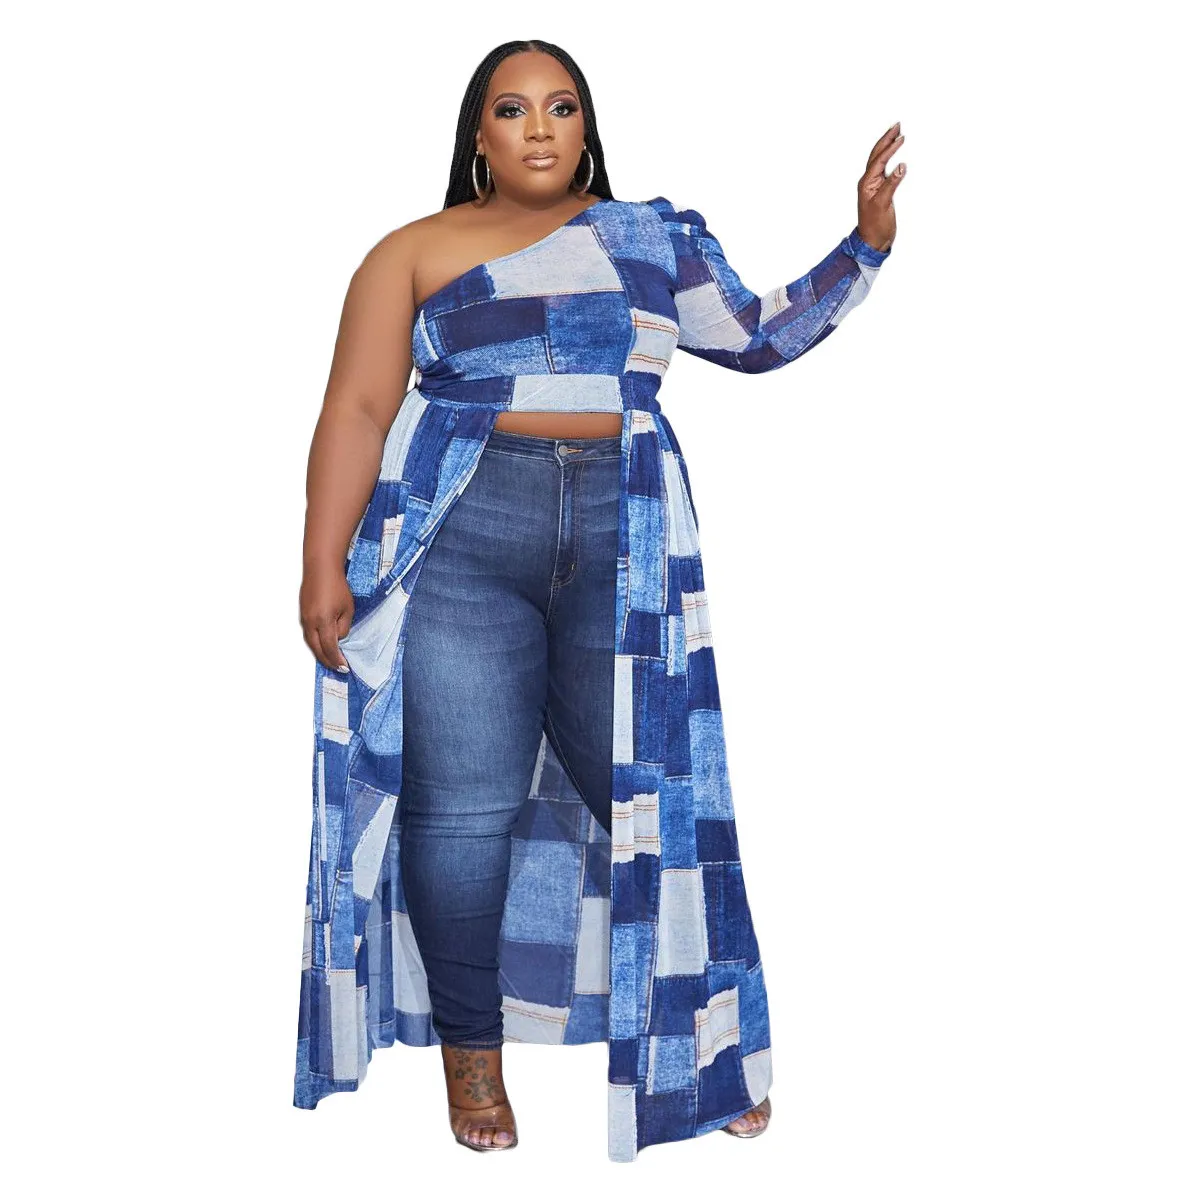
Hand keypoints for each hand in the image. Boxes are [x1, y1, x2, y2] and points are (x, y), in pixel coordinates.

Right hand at [300, 563, 353, 672]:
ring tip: (330, 660)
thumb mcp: (347, 608)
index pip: (330, 647)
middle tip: (337, 668)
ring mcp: (304, 619)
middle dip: (327, 660)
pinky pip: (308, 634)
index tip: (343, 667)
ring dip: (320, 653)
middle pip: (317, 649)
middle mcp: (310, 622)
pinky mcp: (302, 614)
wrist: (320, 569)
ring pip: (310, 643)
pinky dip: (315, 643)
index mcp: (323, 621)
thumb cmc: (336, 586)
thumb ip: (343, 627)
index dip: (336, 659)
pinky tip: (322, 645)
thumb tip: (338, 639)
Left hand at [856, 121, 905, 252]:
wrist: (872, 242)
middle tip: (897, 125)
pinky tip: (895, 154)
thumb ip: (891, 185)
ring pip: (880, 160)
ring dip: (887, 146)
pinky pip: (885, 169)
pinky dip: (890, 158)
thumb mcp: (883, 205)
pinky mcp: (880, 191)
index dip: (890, 147)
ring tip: (896, 134)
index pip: (879, 160)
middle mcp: (868, 182)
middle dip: (886, 139)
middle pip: (876, 155)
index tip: (901, 136)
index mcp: (867, 183)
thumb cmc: (875, 226)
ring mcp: (874, 186)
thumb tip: (902, 166)